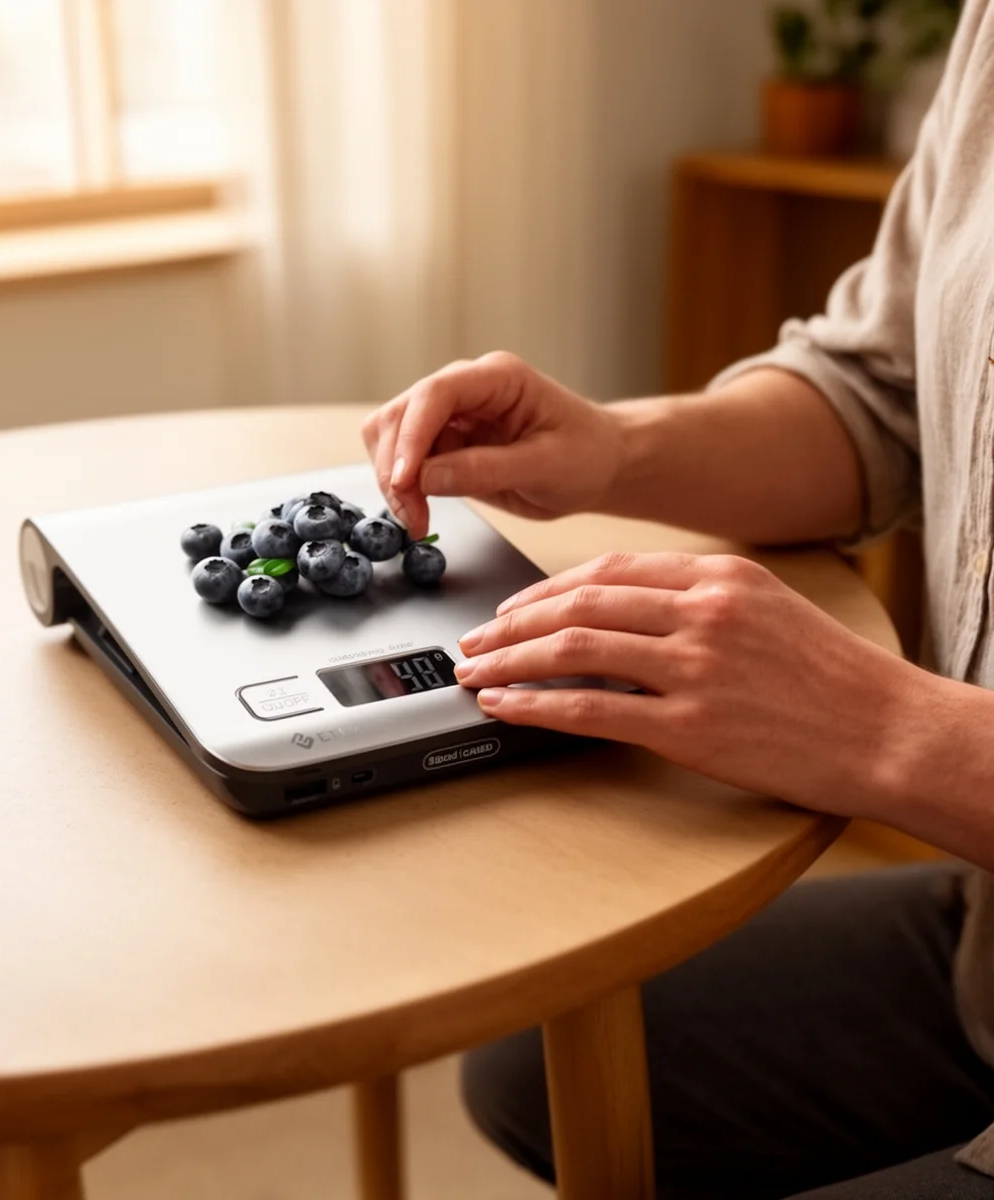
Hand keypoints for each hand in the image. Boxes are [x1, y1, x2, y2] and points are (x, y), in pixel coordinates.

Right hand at [361, 352, 620, 539]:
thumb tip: (426, 478)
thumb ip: (486, 469)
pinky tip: (419, 509)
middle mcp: (466, 389)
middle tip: (413, 516)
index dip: (412, 437)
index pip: (435, 394)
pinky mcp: (443, 442)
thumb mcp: (546, 466)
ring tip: (416, 518)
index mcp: (498, 378)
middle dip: (396, 467)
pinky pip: (402, 459)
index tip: (406, 481)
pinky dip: (401, 487)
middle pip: (400, 414)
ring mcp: (450, 414)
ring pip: (390, 436)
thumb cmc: (586, 455)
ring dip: (392, 479)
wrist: (598, 466)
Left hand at [453, 551, 920, 816]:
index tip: (513, 608)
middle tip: (475, 639)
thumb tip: (622, 608)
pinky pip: (592, 709)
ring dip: (510, 661)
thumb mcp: (767, 606)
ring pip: (573, 650)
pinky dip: (538, 706)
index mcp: (716, 575)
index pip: (606, 569)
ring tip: (475, 672)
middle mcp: (700, 611)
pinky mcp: (692, 726)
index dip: (545, 589)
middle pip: (578, 604)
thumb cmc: (832, 676)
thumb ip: (695, 598)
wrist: (891, 732)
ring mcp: (694, 667)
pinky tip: (507, 707)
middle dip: (512, 623)